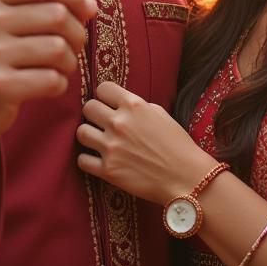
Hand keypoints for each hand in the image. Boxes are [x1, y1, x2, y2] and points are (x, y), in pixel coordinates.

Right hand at [0, 0, 97, 173]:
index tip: (86, 9)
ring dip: (70, 62)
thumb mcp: (12, 19)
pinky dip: (60, 84)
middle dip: (77, 33)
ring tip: (59, 67)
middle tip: (72, 47)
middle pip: (57, 15)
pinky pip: (52, 80)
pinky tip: (49, 86)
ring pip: (58, 49)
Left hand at [76, 81, 215, 204]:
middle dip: (94, 114)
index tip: (108, 103)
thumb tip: (119, 105)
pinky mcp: (107, 170)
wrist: (186, 176)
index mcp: (133, 105)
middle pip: (88, 108)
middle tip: (101, 123)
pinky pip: (82, 160)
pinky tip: (98, 160)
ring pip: (81, 132)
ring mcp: (111, 147)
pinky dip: (88, 160)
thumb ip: (137, 107)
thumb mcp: (160, 114)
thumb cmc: (178, 144)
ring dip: (89, 135)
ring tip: (98, 141)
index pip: (102, 88)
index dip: (104, 96)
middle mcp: (119, 123)